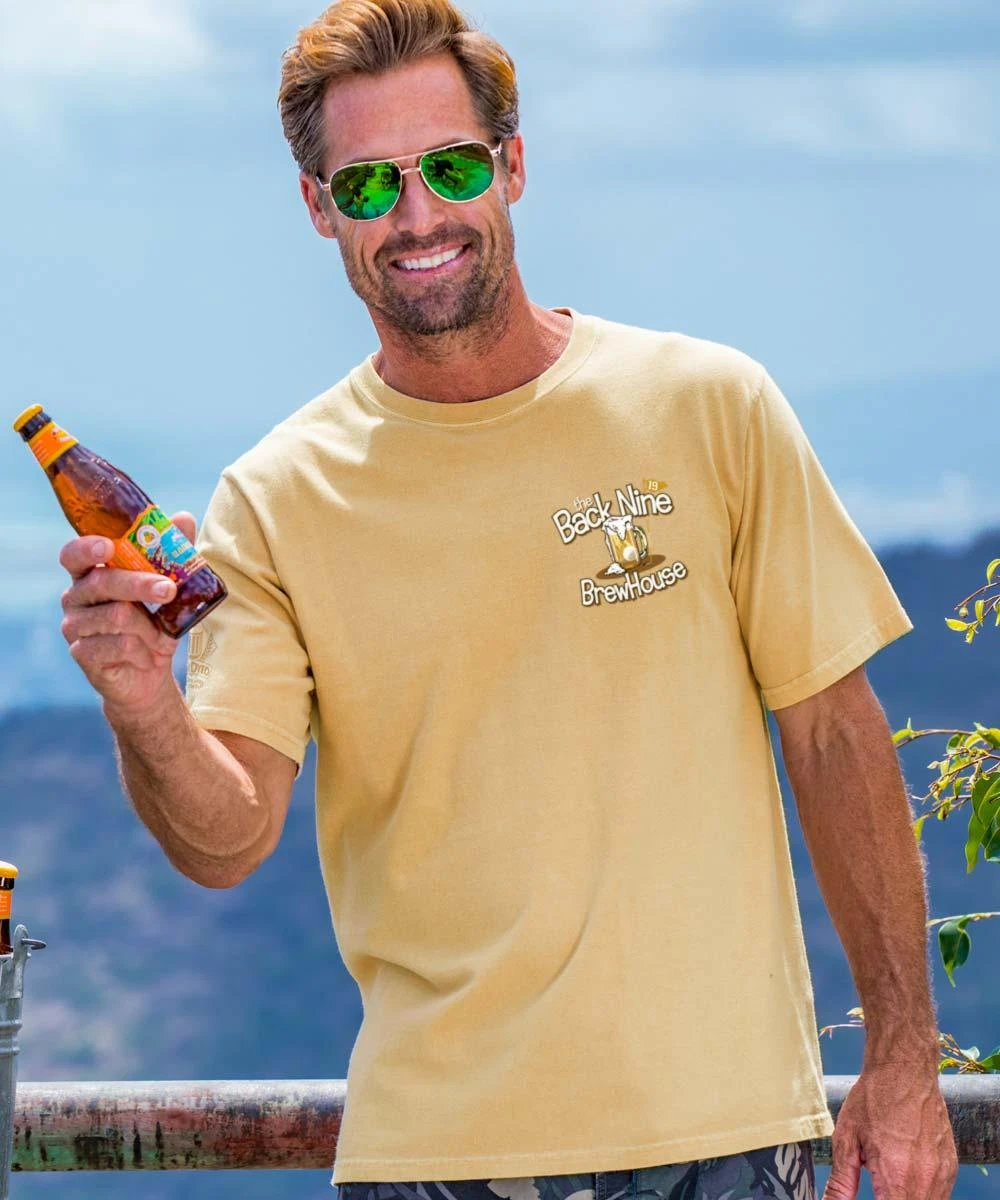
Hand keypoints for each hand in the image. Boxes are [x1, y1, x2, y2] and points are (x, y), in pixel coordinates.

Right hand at [59, 511, 198, 716]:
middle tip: (169, 589)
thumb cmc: (154, 624)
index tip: (107, 547)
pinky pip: (119, 646)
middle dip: (140, 584)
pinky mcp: (82, 654)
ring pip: (116, 616)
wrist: (147, 674)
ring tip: (160, 637)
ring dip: (149, 627)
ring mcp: (74, 626)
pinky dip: (142, 651)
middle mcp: (75, 597)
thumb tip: (182, 517)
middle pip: (102, 583)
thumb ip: (172, 552)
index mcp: (90, 575)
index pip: (74, 555)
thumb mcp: (168, 588)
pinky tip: (146, 656)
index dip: (86, 548)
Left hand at [823, 1061, 958, 1198]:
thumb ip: (841, 1180)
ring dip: (905, 1198)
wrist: (904, 1070)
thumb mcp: (846, 1138)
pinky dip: (921, 1192)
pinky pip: (939, 1194)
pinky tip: (904, 1174)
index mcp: (896, 1177)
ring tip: (887, 1180)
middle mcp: (924, 1181)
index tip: (870, 1195)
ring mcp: (942, 1175)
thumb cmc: (873, 1098)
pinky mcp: (950, 1168)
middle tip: (877, 1188)